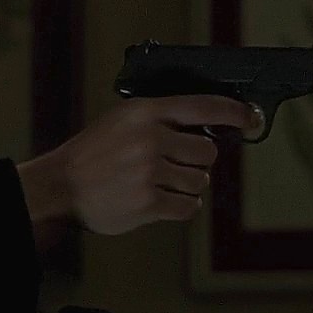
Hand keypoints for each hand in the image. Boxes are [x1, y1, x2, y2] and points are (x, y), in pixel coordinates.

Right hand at [17, 95, 261, 235]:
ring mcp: (149, 171)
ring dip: (188, 185)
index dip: (234, 112)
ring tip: (161, 183)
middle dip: (198, 161)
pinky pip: (188, 207)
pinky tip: (160, 200)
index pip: (204, 105)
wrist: (61, 186)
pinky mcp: (148, 202)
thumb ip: (161, 119)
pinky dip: (180, 206)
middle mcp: (150, 138)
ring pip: (200, 181)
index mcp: (145, 111)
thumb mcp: (123, 120)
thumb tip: (208, 126)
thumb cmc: (93, 153)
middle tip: (177, 164)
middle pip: (208, 151)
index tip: (251, 118)